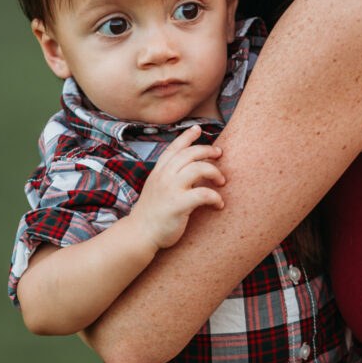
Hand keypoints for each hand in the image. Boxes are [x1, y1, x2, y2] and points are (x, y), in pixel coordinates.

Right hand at [130, 125, 225, 248]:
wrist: (139, 234)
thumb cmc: (152, 213)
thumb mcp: (156, 188)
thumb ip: (169, 176)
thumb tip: (190, 167)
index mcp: (159, 171)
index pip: (174, 148)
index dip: (186, 136)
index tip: (198, 128)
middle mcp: (164, 176)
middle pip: (190, 153)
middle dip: (208, 150)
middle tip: (219, 154)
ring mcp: (171, 189)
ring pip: (198, 168)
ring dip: (215, 172)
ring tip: (222, 181)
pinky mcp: (178, 205)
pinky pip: (204, 194)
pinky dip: (216, 198)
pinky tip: (219, 204)